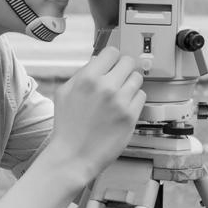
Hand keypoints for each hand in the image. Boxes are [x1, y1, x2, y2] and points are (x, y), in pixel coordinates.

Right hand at [46, 47, 144, 187]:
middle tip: (119, 79)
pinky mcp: (131, 116)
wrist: (74, 156)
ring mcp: (120, 102)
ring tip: (120, 95)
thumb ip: (82, 73)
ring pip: (137, 78)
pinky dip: (134, 100)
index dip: (112, 58)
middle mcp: (106, 87)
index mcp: (88, 78)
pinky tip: (123, 108)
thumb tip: (98, 61)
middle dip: (124, 69)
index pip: (112, 52)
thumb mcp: (65, 92)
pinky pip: (141, 96)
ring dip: (130, 84)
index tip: (112, 65)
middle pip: (129, 62)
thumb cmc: (68, 126)